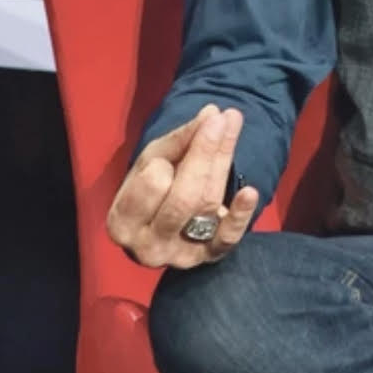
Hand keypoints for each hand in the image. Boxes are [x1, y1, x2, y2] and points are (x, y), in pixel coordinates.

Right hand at [107, 103, 258, 269]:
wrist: (159, 225)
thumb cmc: (149, 190)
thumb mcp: (152, 162)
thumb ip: (179, 141)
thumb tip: (211, 115)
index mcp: (122, 223)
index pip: (152, 185)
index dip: (165, 162)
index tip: (173, 147)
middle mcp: (149, 248)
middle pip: (184, 197)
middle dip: (203, 153)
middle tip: (219, 119)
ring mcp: (181, 256)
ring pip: (207, 206)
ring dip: (222, 162)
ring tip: (231, 124)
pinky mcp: (210, 258)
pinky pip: (227, 238)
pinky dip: (240, 215)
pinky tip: (250, 192)